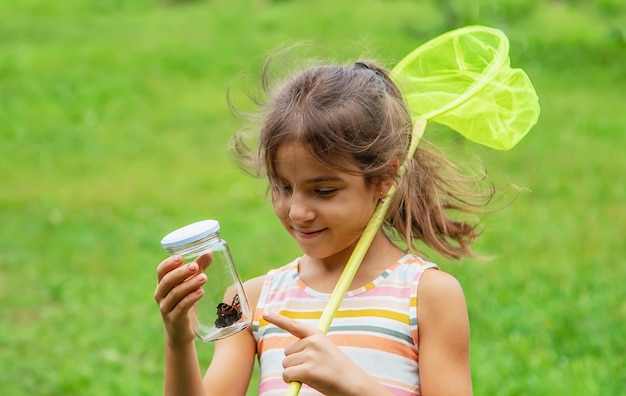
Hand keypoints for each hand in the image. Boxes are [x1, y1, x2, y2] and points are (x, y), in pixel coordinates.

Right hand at [154, 254, 210, 343]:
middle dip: (181, 272)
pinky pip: (181, 307)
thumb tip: (209, 252)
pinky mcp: (175, 319)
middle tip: (195, 266)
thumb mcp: (191, 285)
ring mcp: (166, 308)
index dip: (169, 263)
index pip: (161, 271)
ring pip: (175, 294)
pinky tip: (200, 292)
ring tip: (204, 278)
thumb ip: (198, 269)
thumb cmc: (185, 304)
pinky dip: (191, 299)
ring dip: (189, 284)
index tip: (180, 257)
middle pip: (167, 281)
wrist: (181, 333)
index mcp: (163, 285)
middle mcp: (161, 295)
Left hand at [262, 311, 386, 395]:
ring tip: (314, 375)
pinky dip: (292, 381)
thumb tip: (287, 358)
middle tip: (314, 369)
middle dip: (295, 363)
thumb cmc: (339, 370)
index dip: (278, 319)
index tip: (265, 313)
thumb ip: (308, 348)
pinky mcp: (308, 370)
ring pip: (286, 365)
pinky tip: (307, 381)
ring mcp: (310, 355)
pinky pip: (287, 375)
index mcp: (317, 335)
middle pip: (287, 352)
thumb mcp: (325, 352)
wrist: (354, 384)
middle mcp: (312, 342)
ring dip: (295, 373)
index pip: (294, 325)